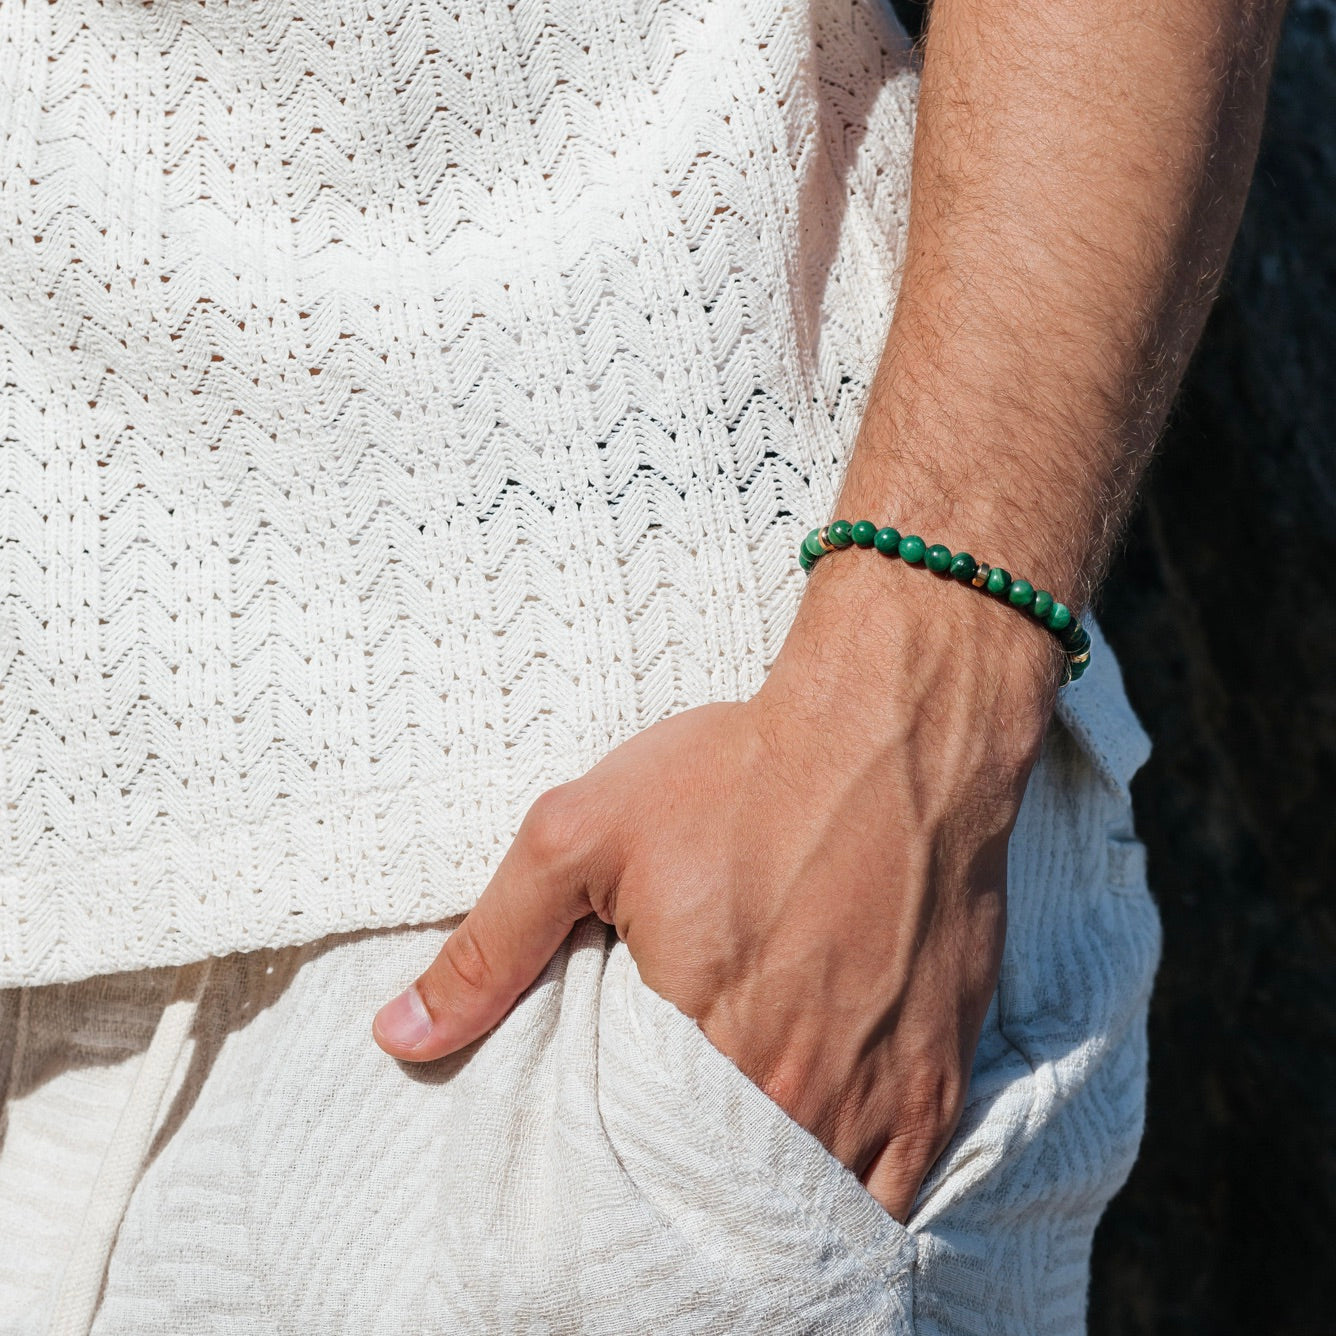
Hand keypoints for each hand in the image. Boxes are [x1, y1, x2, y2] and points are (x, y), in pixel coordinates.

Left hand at [372, 550, 1062, 1221]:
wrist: (892, 729)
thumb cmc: (740, 773)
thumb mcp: (582, 835)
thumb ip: (490, 947)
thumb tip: (398, 1038)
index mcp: (699, 1046)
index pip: (637, 1178)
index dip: (616, 1189)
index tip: (602, 1178)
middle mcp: (798, 1090)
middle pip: (726, 1205)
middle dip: (690, 1210)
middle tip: (665, 1196)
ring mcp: (882, 1090)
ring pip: (812, 1209)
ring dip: (768, 1215)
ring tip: (733, 1203)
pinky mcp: (941, 1070)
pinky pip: (899, 1189)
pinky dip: (855, 1203)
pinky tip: (820, 1189)